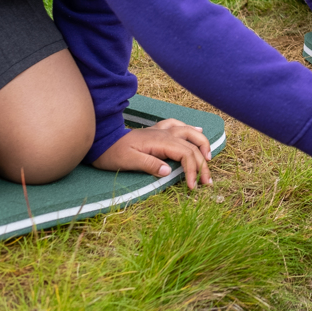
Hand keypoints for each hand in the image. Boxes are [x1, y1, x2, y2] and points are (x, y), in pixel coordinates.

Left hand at [92, 118, 211, 188]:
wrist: (102, 139)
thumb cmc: (113, 153)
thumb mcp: (128, 161)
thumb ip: (149, 164)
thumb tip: (168, 171)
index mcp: (161, 141)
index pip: (186, 155)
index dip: (193, 170)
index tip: (192, 186)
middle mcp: (166, 133)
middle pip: (192, 147)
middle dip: (203, 164)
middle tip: (207, 181)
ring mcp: (163, 130)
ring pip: (191, 133)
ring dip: (203, 144)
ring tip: (209, 157)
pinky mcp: (158, 131)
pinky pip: (179, 126)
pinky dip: (190, 129)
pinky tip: (196, 130)